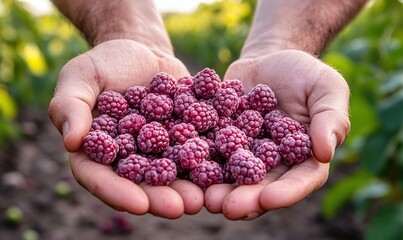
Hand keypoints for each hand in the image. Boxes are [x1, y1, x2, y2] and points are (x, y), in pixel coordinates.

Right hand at [48, 39, 203, 218]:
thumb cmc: (104, 63)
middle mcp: (129, 156)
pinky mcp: (183, 136)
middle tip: (180, 208)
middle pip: (140, 182)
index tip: (138, 205)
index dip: (118, 192)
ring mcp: (159, 149)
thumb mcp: (81, 77)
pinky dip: (207, 160)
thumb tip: (71, 141)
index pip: (101, 177)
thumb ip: (70, 105)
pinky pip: (195, 150)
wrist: (142, 51)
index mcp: (97, 150)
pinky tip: (223, 168)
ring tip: (204, 198)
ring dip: (187, 187)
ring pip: (171, 173)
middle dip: (160, 196)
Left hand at [205, 50, 350, 219]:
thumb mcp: (326, 88)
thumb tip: (325, 152)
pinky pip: (208, 153)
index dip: (286, 192)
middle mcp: (272, 162)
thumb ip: (330, 118)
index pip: (299, 180)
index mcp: (303, 157)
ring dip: (217, 189)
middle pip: (261, 186)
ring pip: (231, 177)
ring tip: (204, 197)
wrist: (268, 60)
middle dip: (245, 199)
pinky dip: (197, 162)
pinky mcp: (219, 141)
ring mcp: (243, 153)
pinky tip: (184, 168)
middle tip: (228, 207)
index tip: (269, 199)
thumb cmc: (304, 74)